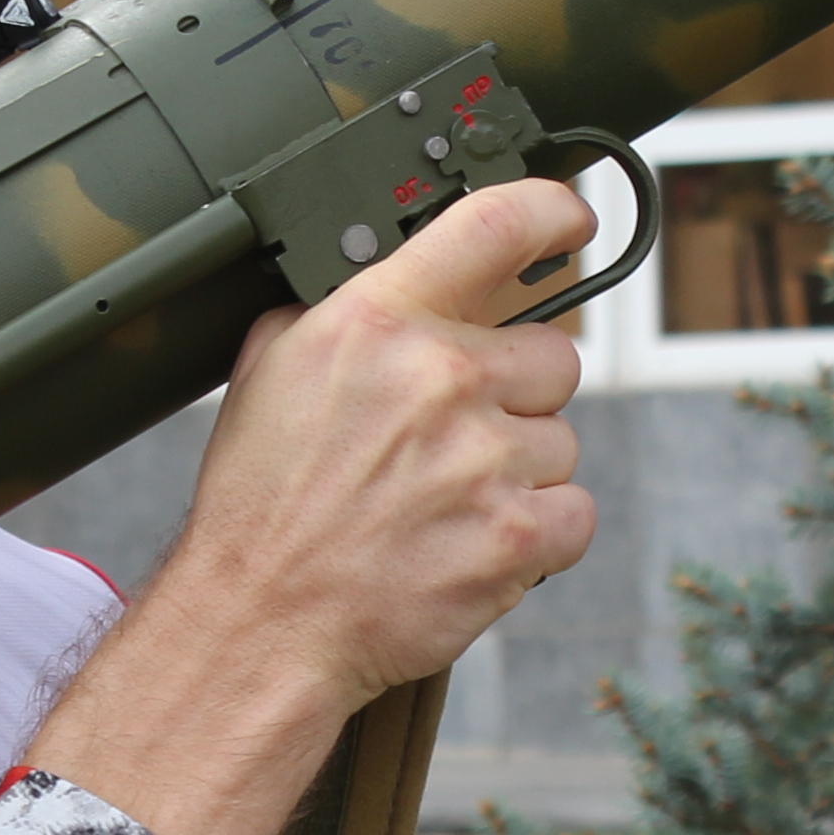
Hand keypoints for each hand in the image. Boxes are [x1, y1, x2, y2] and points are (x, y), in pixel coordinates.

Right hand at [17, 178, 595, 834]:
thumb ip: (335, 311)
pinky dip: (538, 536)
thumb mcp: (270, 371)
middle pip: (553, 355)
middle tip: (451, 442)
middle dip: (515, 396)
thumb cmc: (262, 505)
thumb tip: (389, 279)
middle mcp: (440, 377)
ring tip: (444, 505)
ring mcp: (484, 459)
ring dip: (520, 472)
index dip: (552, 212)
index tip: (571, 221)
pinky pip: (574, 514)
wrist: (259, 622)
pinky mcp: (516, 536)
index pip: (495, 225)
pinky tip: (474, 544)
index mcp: (377, 320)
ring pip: (561, 441)